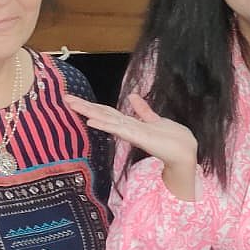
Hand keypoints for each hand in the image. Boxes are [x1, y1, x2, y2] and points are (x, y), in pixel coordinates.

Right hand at [64, 91, 197, 199]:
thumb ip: (143, 110)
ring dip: (89, 112)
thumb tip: (132, 96)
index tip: (75, 99)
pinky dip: (105, 125)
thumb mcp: (155, 120)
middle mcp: (127, 128)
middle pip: (102, 114)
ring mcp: (131, 133)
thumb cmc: (172, 139)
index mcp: (130, 124)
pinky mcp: (138, 137)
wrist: (185, 152)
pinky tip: (92, 121)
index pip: (107, 112)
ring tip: (72, 105)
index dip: (92, 105)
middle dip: (84, 107)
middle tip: (65, 98)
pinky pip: (118, 129)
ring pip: (106, 120)